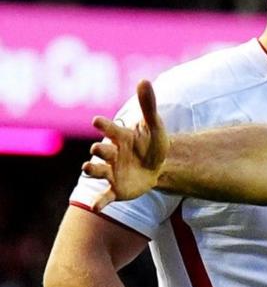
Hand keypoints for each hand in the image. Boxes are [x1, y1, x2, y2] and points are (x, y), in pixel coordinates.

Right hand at [84, 80, 167, 207]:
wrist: (159, 167)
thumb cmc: (152, 143)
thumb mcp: (155, 126)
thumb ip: (148, 105)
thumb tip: (144, 79)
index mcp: (120, 137)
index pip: (109, 129)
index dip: (103, 125)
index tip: (97, 121)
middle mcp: (111, 153)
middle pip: (100, 151)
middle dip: (98, 150)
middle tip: (98, 149)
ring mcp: (112, 171)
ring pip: (97, 170)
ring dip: (91, 169)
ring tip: (88, 168)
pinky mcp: (116, 189)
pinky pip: (105, 196)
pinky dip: (99, 202)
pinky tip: (94, 207)